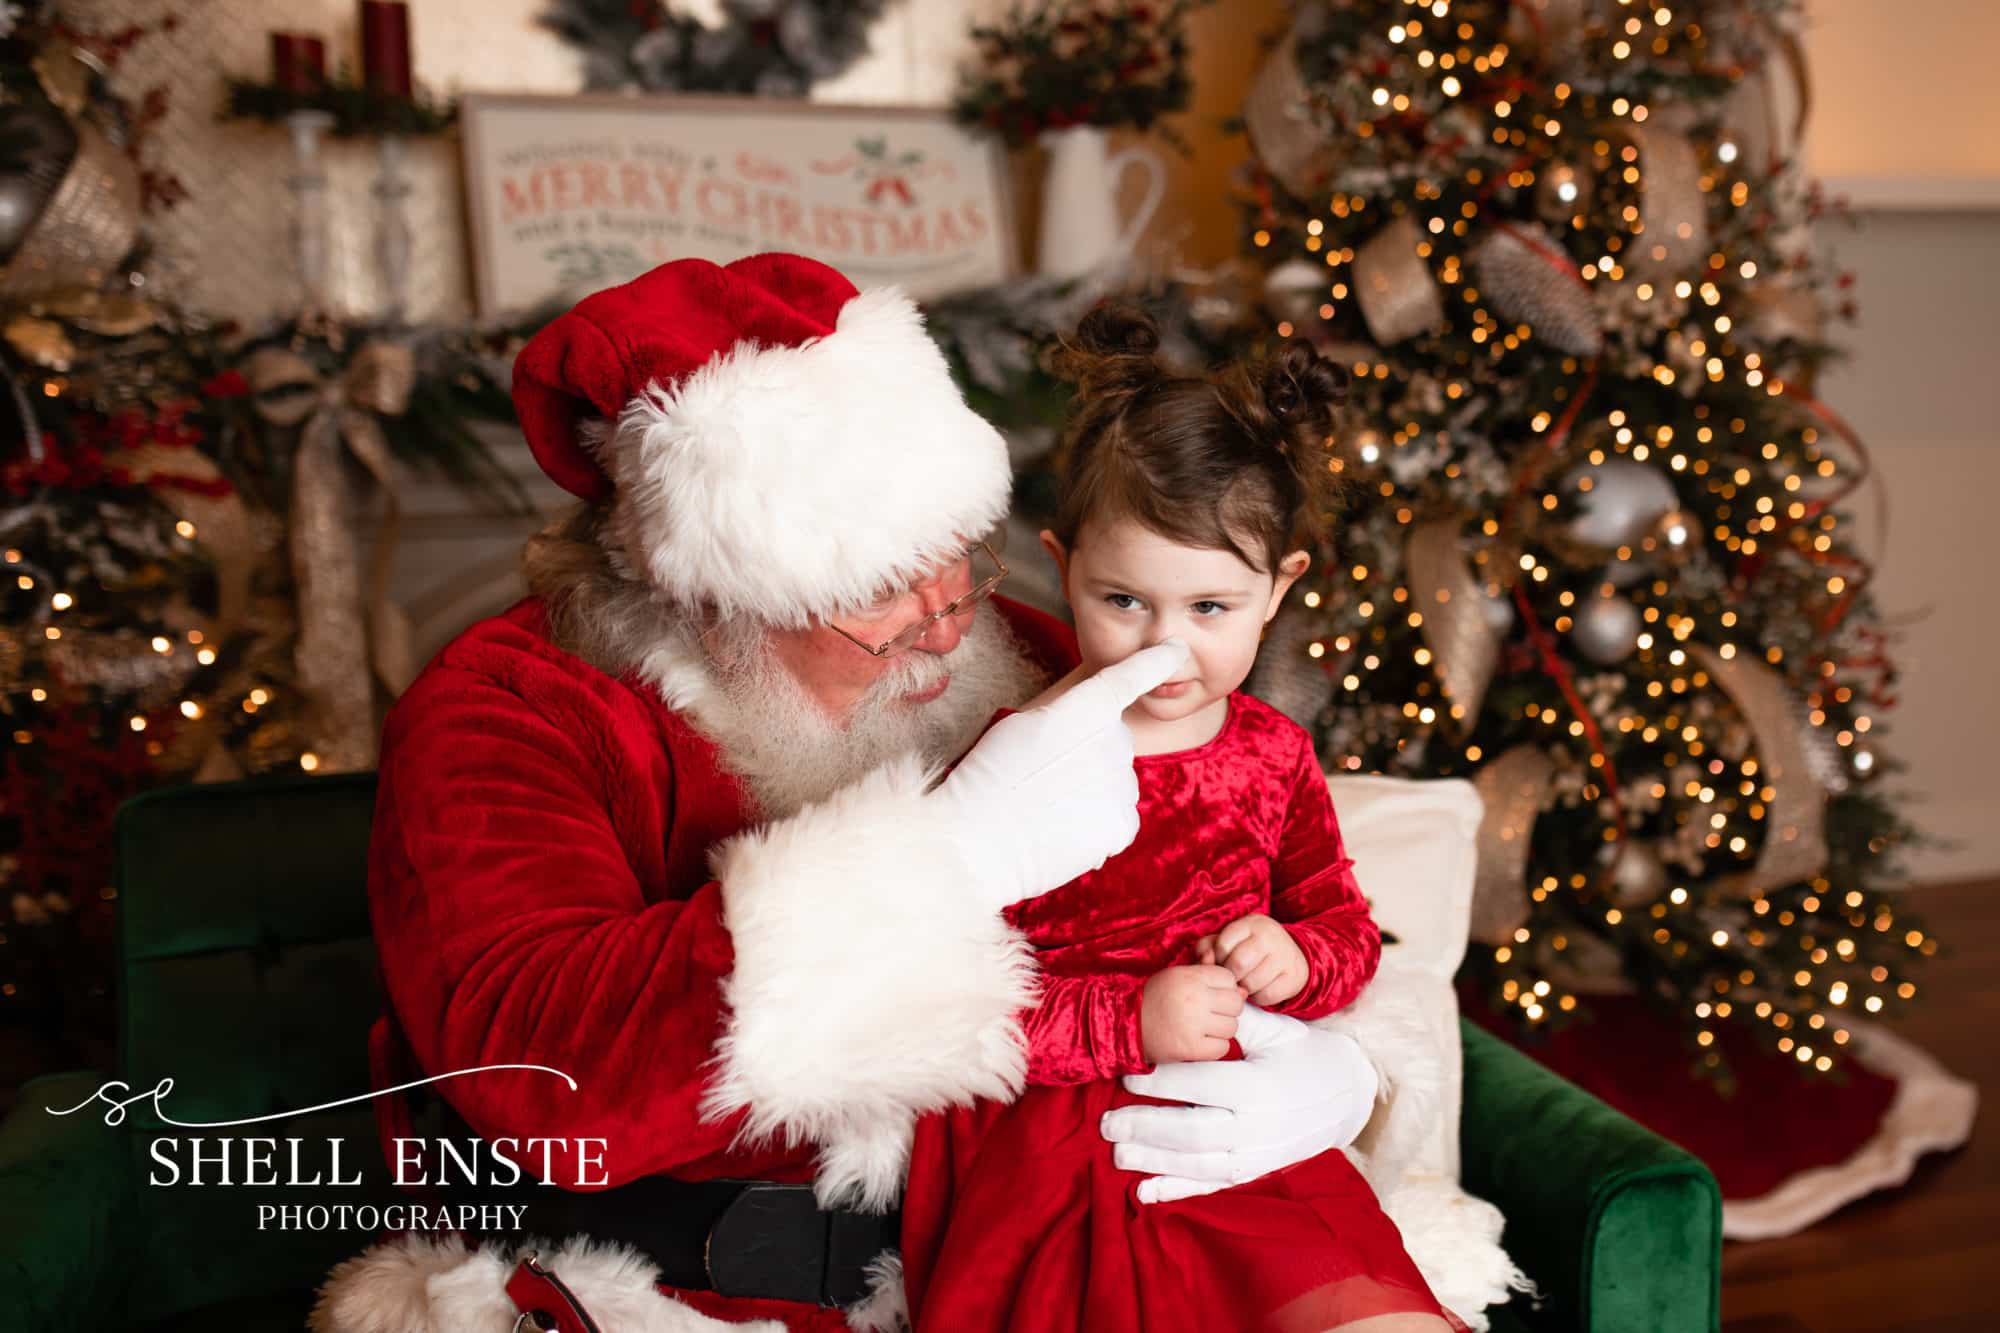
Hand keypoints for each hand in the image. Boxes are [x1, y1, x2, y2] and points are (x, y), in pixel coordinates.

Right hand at [932, 640, 1189, 914]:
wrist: (977, 840)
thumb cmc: (987, 778)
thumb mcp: (1021, 725)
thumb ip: (1066, 717)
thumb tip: (1090, 734)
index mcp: (1085, 707)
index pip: (1130, 676)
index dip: (1156, 661)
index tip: (1177, 650)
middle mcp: (1113, 739)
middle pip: (1113, 744)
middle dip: (1090, 757)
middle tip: (1046, 778)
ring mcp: (1122, 784)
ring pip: (1117, 783)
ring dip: (1092, 792)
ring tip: (1048, 808)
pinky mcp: (1121, 825)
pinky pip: (1119, 819)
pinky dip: (1097, 826)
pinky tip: (1063, 831)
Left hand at [1100, 1006, 1378, 1203]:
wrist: (1348, 1095)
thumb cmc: (1306, 1054)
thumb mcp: (1279, 1031)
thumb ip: (1239, 1020)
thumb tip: (1202, 1002)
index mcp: (1258, 1085)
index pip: (1198, 1085)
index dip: (1159, 1082)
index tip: (1126, 1076)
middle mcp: (1256, 1126)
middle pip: (1188, 1130)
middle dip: (1143, 1126)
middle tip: (1106, 1121)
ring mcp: (1256, 1155)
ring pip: (1195, 1162)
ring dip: (1152, 1159)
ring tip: (1116, 1151)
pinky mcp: (1255, 1171)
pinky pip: (1211, 1186)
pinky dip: (1177, 1190)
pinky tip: (1144, 1192)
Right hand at [1139, 965, 1243, 1064]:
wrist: (1125, 1026)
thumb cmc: (1153, 998)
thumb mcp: (1176, 977)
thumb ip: (1207, 976)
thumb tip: (1242, 989)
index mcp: (1190, 977)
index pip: (1229, 979)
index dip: (1223, 988)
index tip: (1211, 995)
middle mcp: (1194, 998)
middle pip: (1235, 1003)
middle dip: (1227, 1009)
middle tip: (1210, 1014)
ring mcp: (1194, 1024)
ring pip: (1232, 1026)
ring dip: (1222, 1029)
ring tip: (1203, 1028)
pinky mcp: (1191, 1048)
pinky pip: (1222, 1047)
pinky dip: (1215, 1047)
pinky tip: (1200, 1042)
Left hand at [1194, 915, 1308, 1006]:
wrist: (1290, 956)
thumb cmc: (1248, 949)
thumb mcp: (1228, 941)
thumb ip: (1208, 948)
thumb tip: (1206, 960)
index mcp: (1251, 923)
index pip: (1222, 946)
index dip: (1218, 959)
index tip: (1224, 961)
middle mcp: (1270, 935)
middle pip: (1238, 964)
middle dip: (1232, 975)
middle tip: (1236, 975)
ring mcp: (1284, 955)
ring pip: (1251, 983)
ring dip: (1244, 988)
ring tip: (1247, 981)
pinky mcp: (1294, 976)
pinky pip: (1266, 996)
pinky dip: (1258, 997)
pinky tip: (1260, 988)